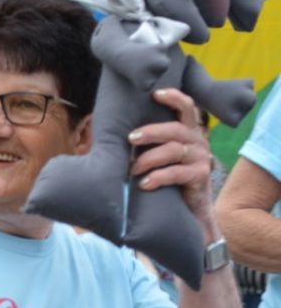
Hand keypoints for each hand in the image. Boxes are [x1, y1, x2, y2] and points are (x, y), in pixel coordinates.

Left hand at [129, 89, 217, 239]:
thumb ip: (141, 143)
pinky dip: (158, 177)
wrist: (188, 212)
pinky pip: (177, 173)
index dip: (174, 98)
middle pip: (176, 129)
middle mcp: (197, 141)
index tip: (155, 94)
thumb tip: (105, 131)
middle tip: (130, 139)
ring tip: (132, 170)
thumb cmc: (164, 179)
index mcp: (186, 132)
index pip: (186, 107)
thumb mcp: (154, 157)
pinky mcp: (201, 176)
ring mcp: (201, 158)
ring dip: (149, 158)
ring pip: (174, 150)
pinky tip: (143, 184)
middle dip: (151, 132)